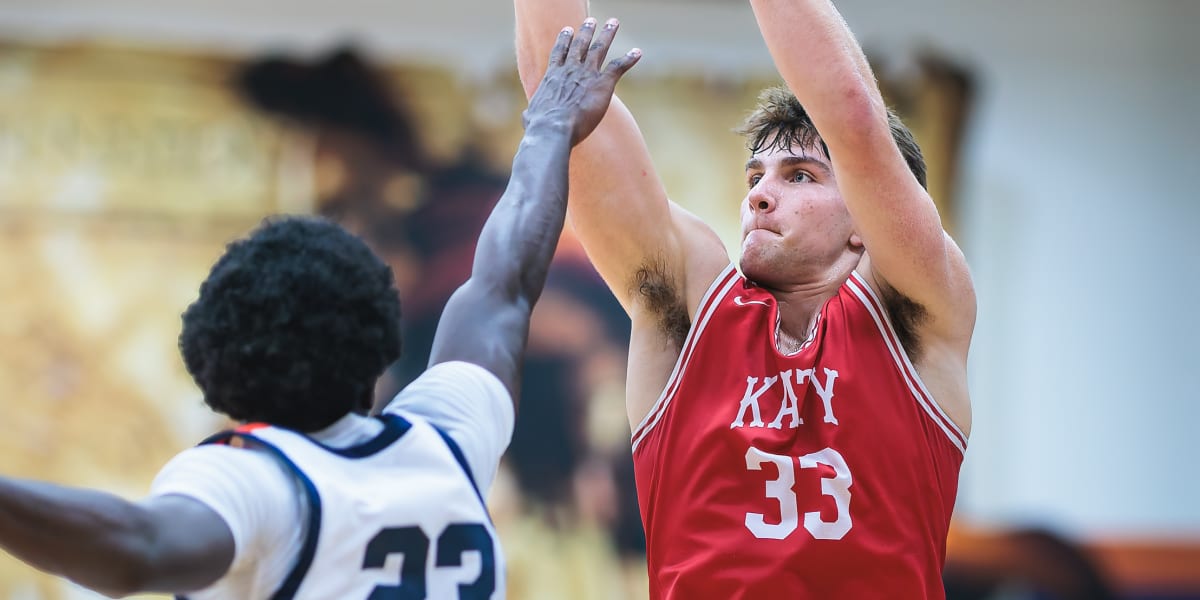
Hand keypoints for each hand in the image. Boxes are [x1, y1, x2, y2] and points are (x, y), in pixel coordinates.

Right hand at [523, 17, 640, 145]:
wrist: (553, 128)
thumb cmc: (540, 126)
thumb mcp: (530, 117)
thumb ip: (530, 114)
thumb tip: (526, 118)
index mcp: (553, 76)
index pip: (559, 53)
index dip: (564, 40)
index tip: (567, 29)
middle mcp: (570, 69)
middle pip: (580, 45)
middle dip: (587, 31)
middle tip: (591, 21)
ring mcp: (587, 74)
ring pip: (599, 48)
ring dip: (608, 34)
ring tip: (613, 23)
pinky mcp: (603, 83)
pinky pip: (619, 66)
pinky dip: (629, 58)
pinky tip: (638, 52)